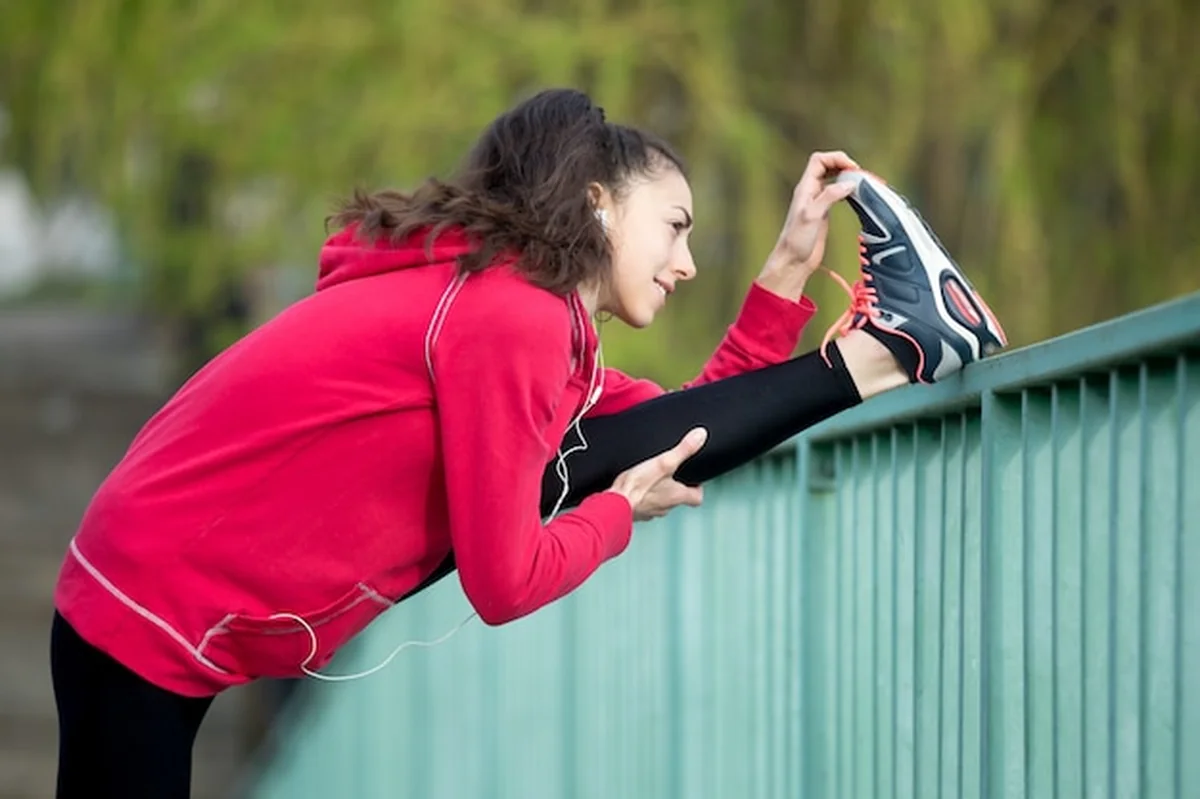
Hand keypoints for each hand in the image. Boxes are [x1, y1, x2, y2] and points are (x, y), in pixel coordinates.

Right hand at [609, 427, 707, 521]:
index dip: (698, 489)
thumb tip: (700, 436)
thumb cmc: (637, 487)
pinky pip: (643, 506)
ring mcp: (650, 511)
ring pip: (660, 504)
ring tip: (653, 481)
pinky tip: (635, 490)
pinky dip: (642, 499)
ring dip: (659, 495)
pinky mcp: (635, 513)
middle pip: (678, 500)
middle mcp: (665, 507)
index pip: (696, 498)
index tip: (696, 482)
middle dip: (676, 489)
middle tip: (673, 478)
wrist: (613, 504)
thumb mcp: (663, 462)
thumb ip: (683, 449)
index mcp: (676, 496)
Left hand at [755, 150, 859, 299]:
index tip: (852, 168)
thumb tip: (850, 183)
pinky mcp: (823, 213)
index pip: (819, 160)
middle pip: (826, 166)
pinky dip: (846, 190)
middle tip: (859, 174)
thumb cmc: (796, 240)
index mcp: (805, 188)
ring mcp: (817, 202)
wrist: (794, 261)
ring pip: (832, 179)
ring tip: (860, 182)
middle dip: (843, 164)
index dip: (836, 158)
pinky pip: (836, 194)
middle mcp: (810, 192)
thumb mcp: (812, 215)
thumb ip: (829, 196)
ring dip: (845, 176)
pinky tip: (855, 195)